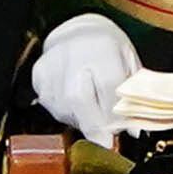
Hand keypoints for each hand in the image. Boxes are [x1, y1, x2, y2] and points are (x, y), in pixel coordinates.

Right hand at [31, 14, 142, 148]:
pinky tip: (74, 102)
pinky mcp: (38, 75)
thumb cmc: (108, 50)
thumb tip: (133, 131)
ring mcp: (52, 64)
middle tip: (104, 140)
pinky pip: (50, 105)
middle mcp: (74, 53)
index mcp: (102, 47)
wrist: (79, 33)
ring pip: (64, 107)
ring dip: (81, 119)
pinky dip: (65, 112)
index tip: (121, 130)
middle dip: (93, 125)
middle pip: (79, 99)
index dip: (114, 113)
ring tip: (92, 110)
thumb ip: (134, 94)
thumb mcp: (129, 64)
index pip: (108, 86)